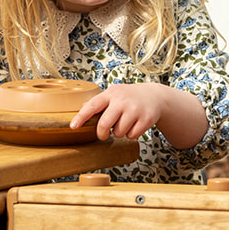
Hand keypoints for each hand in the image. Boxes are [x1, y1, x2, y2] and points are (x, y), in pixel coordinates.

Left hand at [70, 83, 206, 148]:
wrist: (155, 96)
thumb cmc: (129, 97)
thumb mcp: (114, 94)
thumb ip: (99, 102)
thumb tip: (82, 108)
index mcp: (111, 94)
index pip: (92, 106)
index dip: (81, 117)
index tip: (73, 127)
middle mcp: (122, 101)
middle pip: (104, 124)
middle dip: (101, 134)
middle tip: (103, 134)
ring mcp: (135, 110)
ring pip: (118, 132)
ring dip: (119, 132)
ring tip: (125, 123)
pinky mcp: (146, 119)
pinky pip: (132, 135)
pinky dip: (131, 134)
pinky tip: (135, 125)